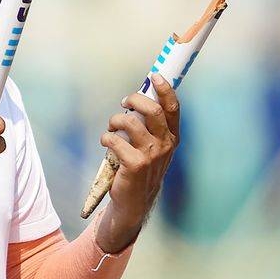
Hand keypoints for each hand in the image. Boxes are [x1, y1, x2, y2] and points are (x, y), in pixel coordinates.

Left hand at [96, 74, 179, 251]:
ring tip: (111, 127)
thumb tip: (138, 99)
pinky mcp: (134, 164)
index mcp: (172, 138)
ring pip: (130, 122)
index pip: (172, 109)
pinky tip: (106, 143)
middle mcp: (165, 145)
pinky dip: (106, 138)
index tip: (154, 76)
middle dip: (135, 99)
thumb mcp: (153, 147)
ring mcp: (151, 155)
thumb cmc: (141, 169)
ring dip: (115, 120)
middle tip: (124, 103)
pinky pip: (115, 140)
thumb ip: (150, 126)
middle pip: (153, 110)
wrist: (134, 202)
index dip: (165, 89)